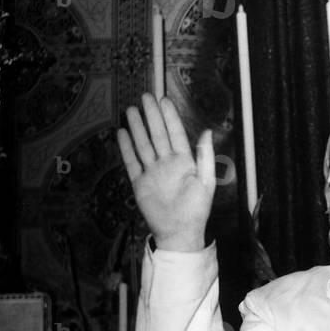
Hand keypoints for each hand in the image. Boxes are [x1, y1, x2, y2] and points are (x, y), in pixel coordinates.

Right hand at [117, 94, 214, 250]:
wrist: (179, 233)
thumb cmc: (197, 210)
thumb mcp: (206, 182)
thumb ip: (205, 156)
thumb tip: (207, 131)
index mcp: (185, 162)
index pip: (175, 134)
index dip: (169, 117)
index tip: (163, 100)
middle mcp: (167, 164)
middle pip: (157, 135)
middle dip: (152, 116)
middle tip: (145, 97)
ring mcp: (152, 172)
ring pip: (143, 145)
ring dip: (137, 128)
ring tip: (131, 110)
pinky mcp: (140, 183)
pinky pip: (132, 163)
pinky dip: (126, 148)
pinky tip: (122, 134)